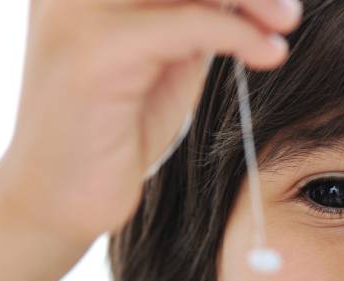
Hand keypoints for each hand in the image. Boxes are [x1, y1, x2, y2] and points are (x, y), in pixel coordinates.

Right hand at [0, 0, 302, 244]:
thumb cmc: (112, 133)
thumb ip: (191, 15)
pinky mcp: (96, 51)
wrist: (57, 199)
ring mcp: (79, 11)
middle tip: (286, 8)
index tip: (270, 1)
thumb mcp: (163, 58)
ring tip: (286, 22)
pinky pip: (188, 23)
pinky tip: (269, 54)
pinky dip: (238, 34)